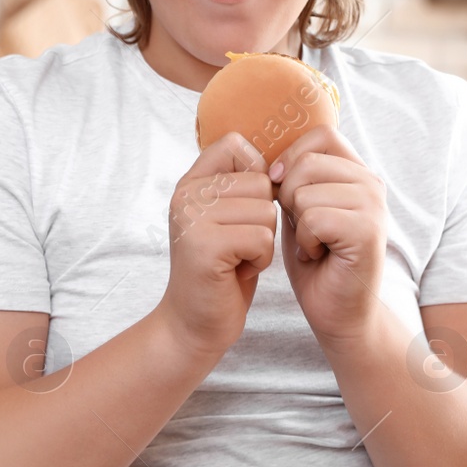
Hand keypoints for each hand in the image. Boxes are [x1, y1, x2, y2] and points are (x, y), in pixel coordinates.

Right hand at [157, 131, 276, 358]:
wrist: (195, 323)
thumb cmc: (223, 269)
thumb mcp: (228, 217)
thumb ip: (241, 184)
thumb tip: (281, 157)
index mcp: (191, 181)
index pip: (236, 144)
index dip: (258, 175)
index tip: (246, 210)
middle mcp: (186, 193)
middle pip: (261, 182)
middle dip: (263, 219)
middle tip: (238, 245)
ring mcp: (192, 218)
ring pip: (266, 211)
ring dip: (262, 242)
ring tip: (237, 259)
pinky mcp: (205, 245)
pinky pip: (262, 239)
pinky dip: (260, 261)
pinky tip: (237, 272)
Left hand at [269, 125, 386, 352]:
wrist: (336, 312)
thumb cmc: (314, 260)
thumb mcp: (300, 208)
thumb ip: (295, 177)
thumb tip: (268, 153)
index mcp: (357, 172)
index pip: (321, 135)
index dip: (291, 156)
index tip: (280, 187)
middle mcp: (372, 183)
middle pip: (307, 162)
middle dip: (288, 196)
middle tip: (303, 227)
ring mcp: (374, 206)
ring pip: (306, 192)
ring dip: (298, 224)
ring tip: (313, 243)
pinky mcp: (368, 231)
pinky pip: (314, 218)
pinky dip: (305, 241)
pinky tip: (317, 255)